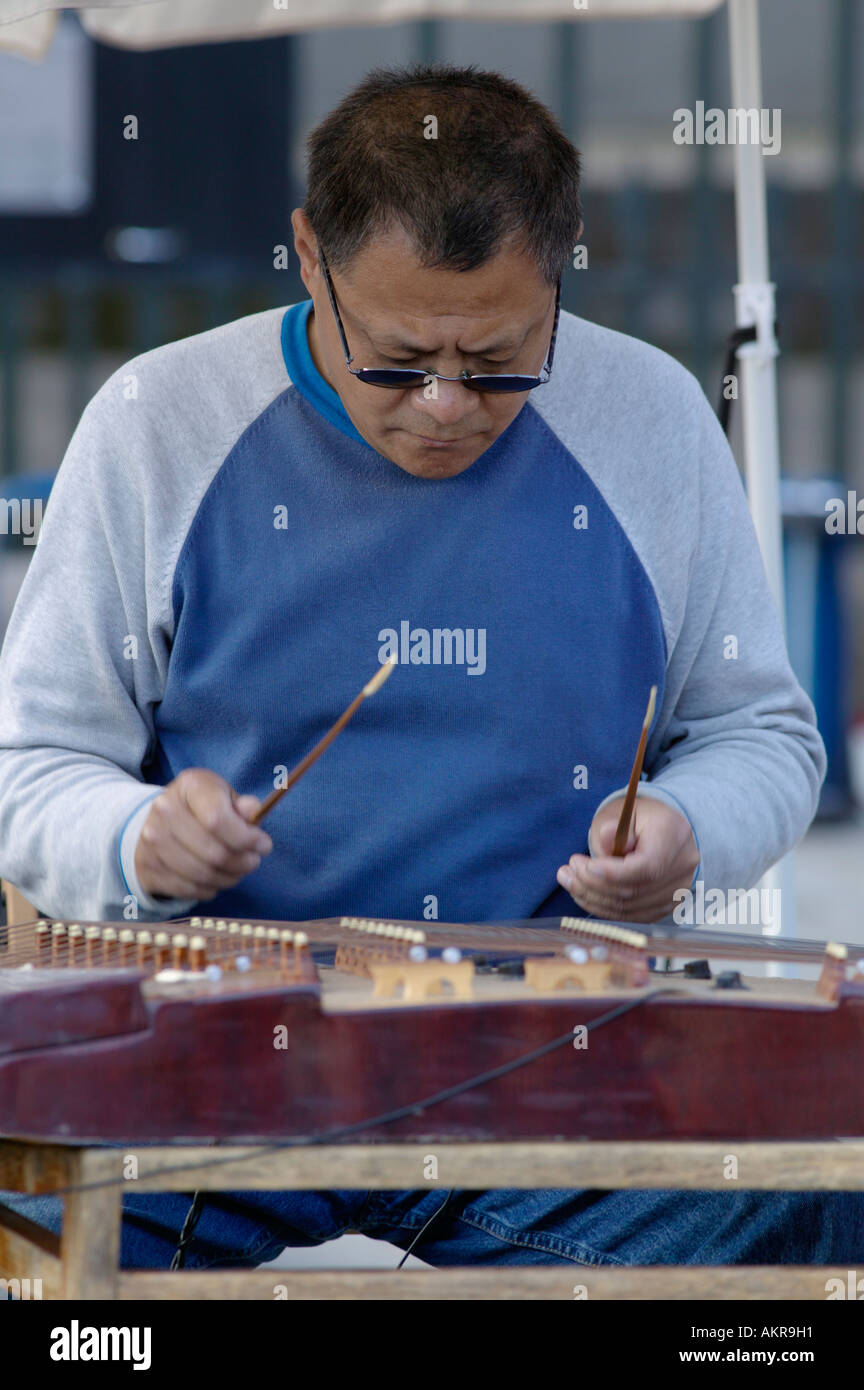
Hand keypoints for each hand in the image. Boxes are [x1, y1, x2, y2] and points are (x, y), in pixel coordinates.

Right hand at [134, 768, 272, 900]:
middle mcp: (165, 810)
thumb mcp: (226, 797)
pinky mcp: (147, 866)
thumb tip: (253, 812)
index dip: (246, 839)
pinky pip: (188, 889)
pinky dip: (209, 889)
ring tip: (237, 871)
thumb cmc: (204, 807)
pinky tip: (216, 878)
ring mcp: (150, 840)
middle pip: (213, 852)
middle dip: (242, 863)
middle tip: (253, 862)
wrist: (160, 820)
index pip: (218, 820)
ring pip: (202, 874)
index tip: (264, 845)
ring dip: (228, 878)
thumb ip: (243, 806)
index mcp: (190, 786)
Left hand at [556, 796, 698, 922]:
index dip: (613, 873)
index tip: (584, 866)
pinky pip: (633, 915)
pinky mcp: (668, 905)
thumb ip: (612, 828)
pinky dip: (604, 908)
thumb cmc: (635, 817)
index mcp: (674, 833)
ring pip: (632, 907)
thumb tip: (605, 842)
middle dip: (593, 884)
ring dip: (593, 898)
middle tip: (567, 871)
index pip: (648, 865)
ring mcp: (679, 889)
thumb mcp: (619, 812)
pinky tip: (584, 893)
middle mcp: (683, 864)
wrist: (658, 827)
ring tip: (569, 880)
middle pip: (636, 889)